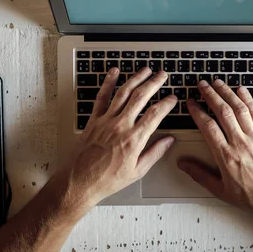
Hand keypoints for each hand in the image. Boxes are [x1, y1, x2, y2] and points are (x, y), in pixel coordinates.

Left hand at [63, 67, 176, 206]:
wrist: (80, 181)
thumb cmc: (107, 179)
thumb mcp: (137, 171)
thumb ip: (155, 153)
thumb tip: (168, 141)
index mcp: (134, 139)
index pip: (155, 114)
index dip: (166, 103)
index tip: (172, 98)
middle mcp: (120, 126)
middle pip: (141, 97)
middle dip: (154, 83)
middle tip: (162, 75)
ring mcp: (106, 120)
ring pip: (123, 93)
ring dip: (136, 78)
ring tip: (145, 70)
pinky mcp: (94, 119)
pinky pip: (102, 97)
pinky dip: (108, 82)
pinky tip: (114, 72)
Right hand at [178, 79, 252, 227]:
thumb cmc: (251, 196)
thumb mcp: (220, 190)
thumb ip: (199, 174)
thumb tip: (183, 164)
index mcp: (226, 156)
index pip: (208, 126)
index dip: (197, 112)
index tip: (191, 103)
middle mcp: (240, 143)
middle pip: (223, 112)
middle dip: (211, 95)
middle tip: (202, 85)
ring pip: (239, 109)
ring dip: (227, 93)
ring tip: (218, 83)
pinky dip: (248, 100)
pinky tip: (241, 91)